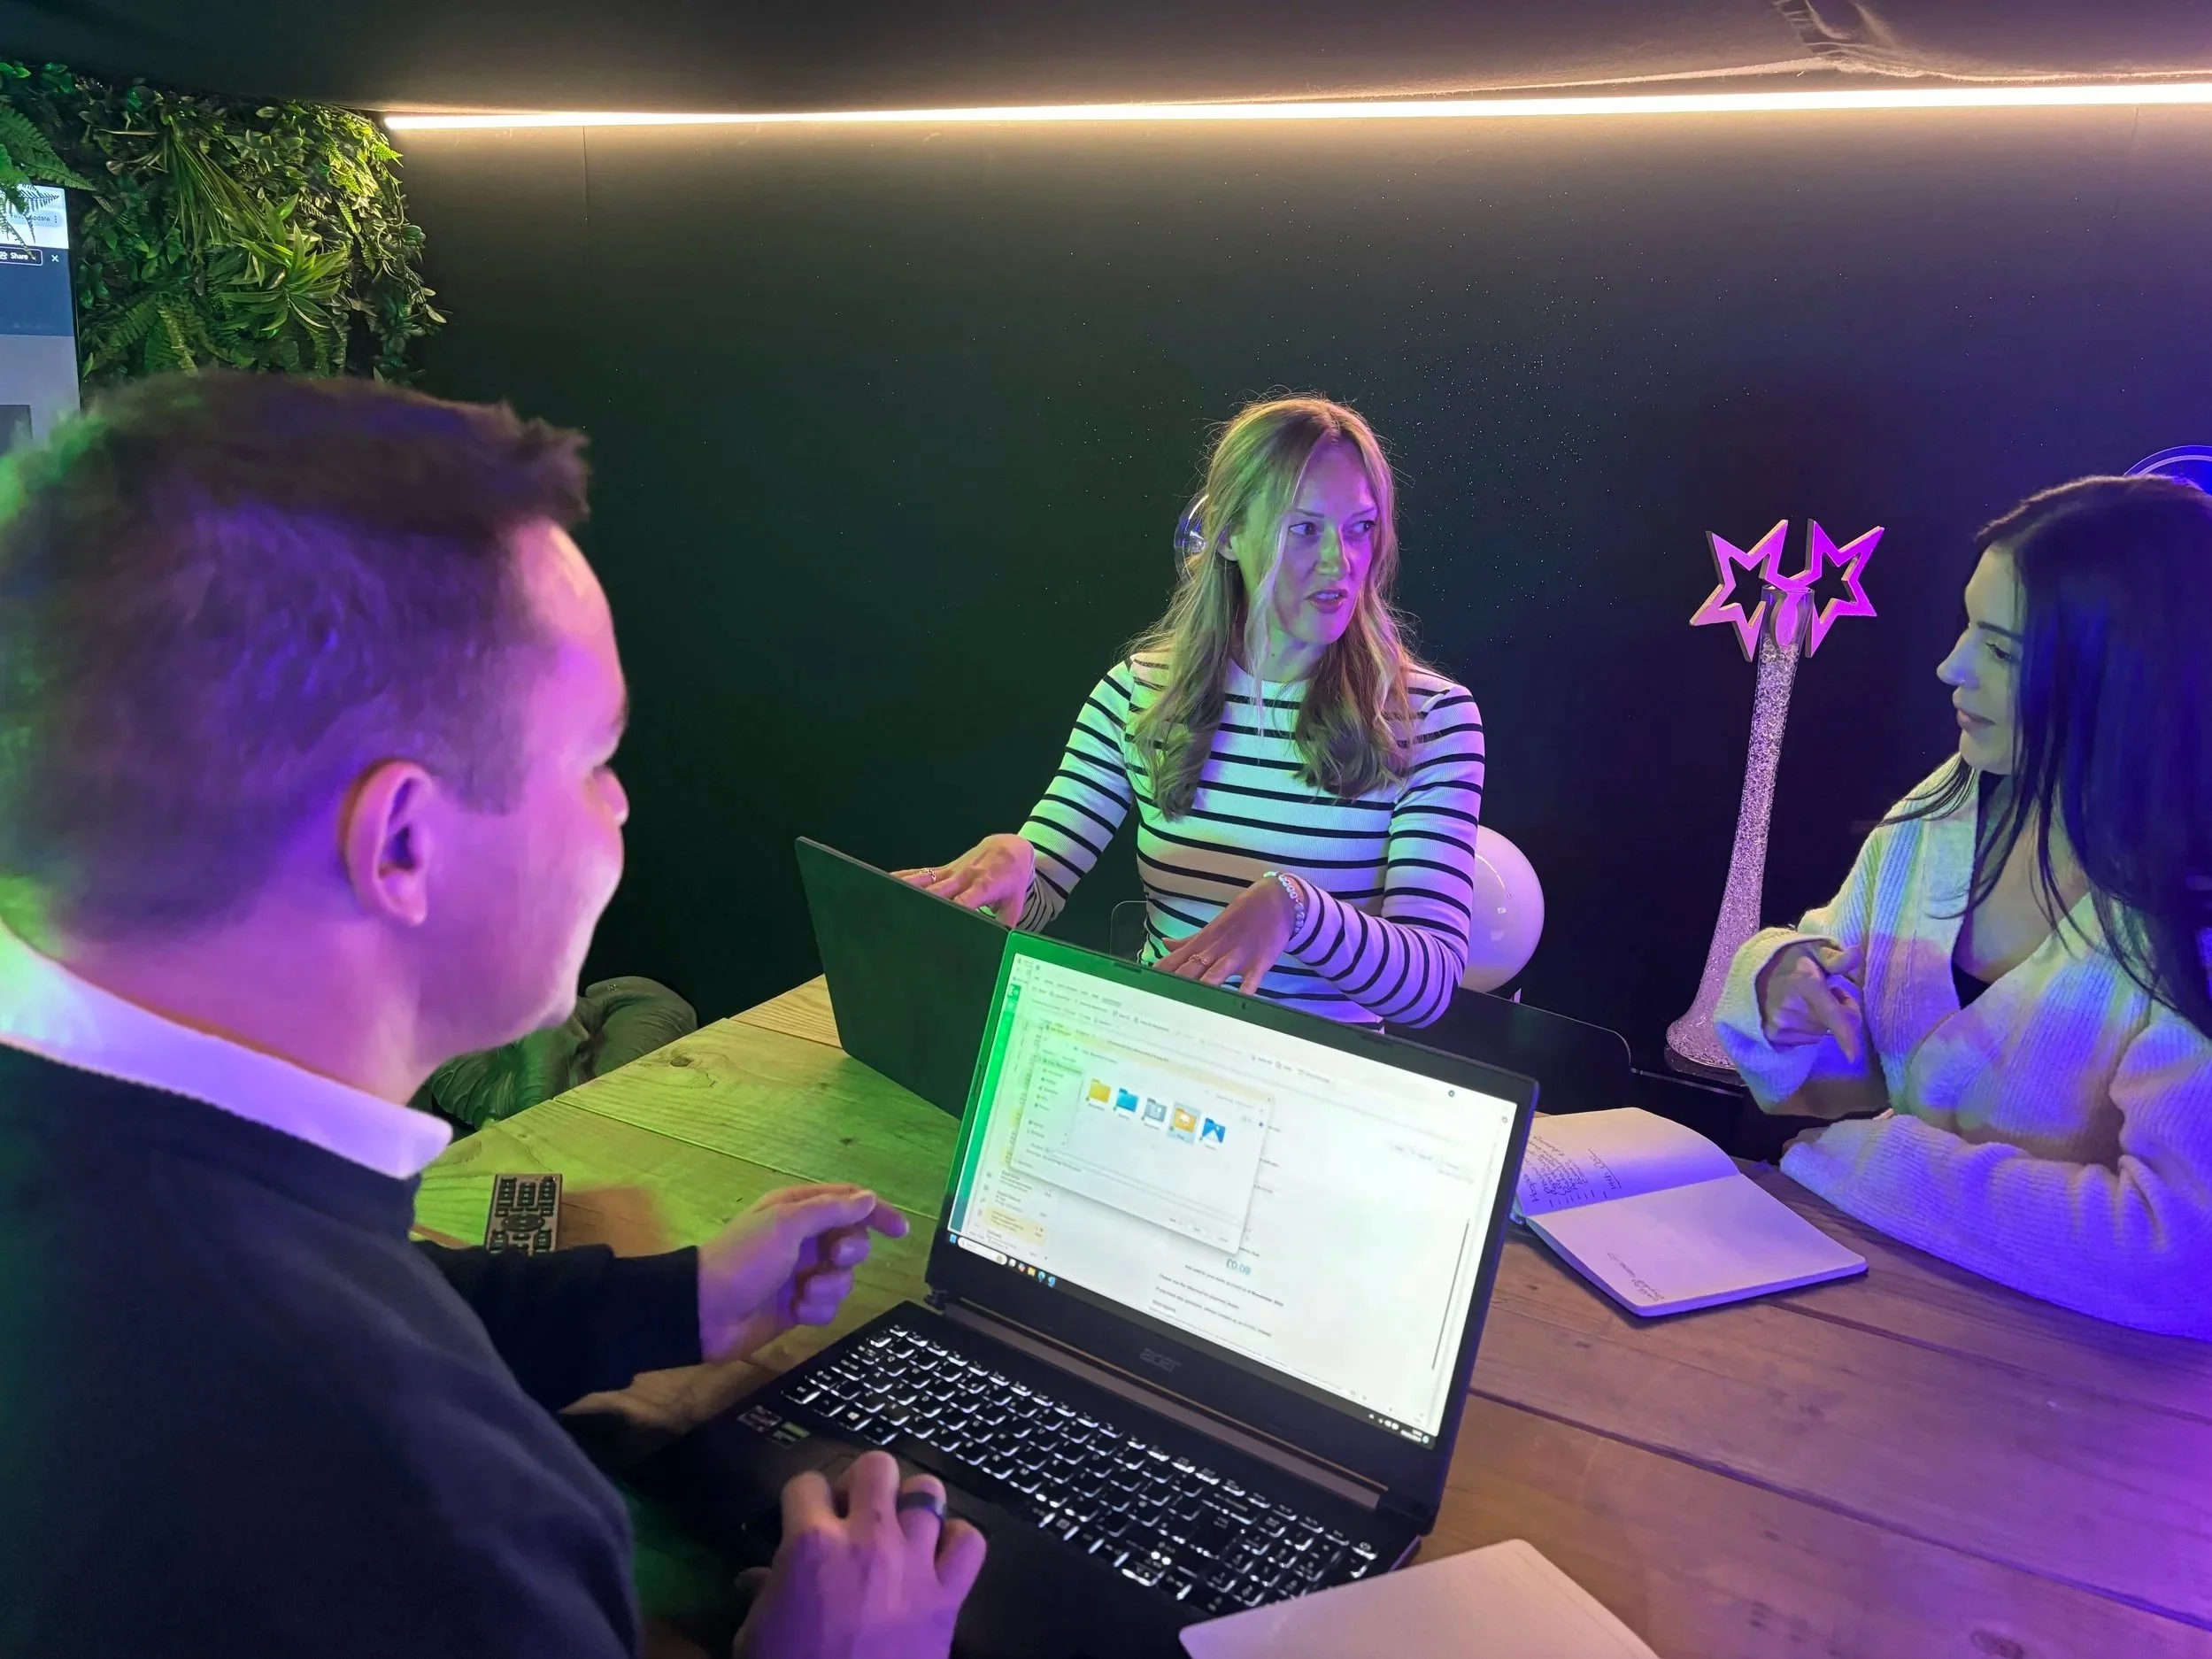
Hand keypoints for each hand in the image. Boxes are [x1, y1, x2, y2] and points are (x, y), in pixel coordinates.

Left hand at [697, 1185, 907, 1361]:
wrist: (705, 1312)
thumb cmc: (744, 1258)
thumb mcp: (786, 1224)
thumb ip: (830, 1210)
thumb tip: (869, 1199)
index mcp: (799, 1209)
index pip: (850, 1202)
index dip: (877, 1213)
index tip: (900, 1232)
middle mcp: (804, 1239)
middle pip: (854, 1240)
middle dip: (850, 1252)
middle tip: (832, 1257)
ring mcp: (802, 1273)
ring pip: (844, 1278)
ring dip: (829, 1286)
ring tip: (802, 1292)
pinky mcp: (798, 1304)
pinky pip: (828, 1306)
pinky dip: (816, 1309)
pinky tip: (795, 1311)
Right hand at [734, 1451, 985, 1658]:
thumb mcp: (758, 1636)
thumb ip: (764, 1596)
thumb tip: (756, 1579)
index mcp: (810, 1545)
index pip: (806, 1482)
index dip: (804, 1499)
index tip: (804, 1517)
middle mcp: (867, 1539)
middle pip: (876, 1466)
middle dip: (863, 1483)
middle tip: (854, 1513)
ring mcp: (914, 1564)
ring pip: (929, 1492)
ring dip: (912, 1506)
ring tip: (899, 1529)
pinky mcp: (949, 1596)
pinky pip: (970, 1542)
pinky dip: (957, 1542)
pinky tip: (938, 1556)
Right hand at [894, 834, 1031, 926]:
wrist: (1009, 849)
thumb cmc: (1011, 879)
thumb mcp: (1014, 904)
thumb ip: (1006, 926)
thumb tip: (1003, 950)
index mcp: (984, 885)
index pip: (966, 900)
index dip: (953, 909)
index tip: (939, 923)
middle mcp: (963, 877)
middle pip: (938, 891)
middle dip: (922, 904)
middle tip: (904, 922)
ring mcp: (950, 871)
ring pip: (924, 880)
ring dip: (905, 888)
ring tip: (885, 900)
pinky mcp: (942, 869)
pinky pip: (919, 873)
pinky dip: (902, 878)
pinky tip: (884, 883)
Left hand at [1154, 874, 1298, 993]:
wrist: (1275, 900)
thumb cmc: (1241, 917)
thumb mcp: (1212, 928)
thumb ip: (1188, 941)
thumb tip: (1164, 944)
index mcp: (1203, 942)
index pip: (1175, 960)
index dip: (1160, 972)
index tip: (1143, 986)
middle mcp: (1216, 950)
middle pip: (1191, 969)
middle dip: (1176, 984)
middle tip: (1160, 1001)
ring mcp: (1237, 956)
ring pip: (1216, 974)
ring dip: (1204, 987)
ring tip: (1190, 1006)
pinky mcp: (1259, 962)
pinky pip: (1250, 979)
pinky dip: (1244, 990)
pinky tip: (1238, 1003)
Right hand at [1757, 940, 1866, 1064]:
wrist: (1755, 971)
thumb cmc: (1792, 960)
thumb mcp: (1815, 950)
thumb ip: (1836, 958)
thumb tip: (1857, 954)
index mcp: (1806, 983)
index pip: (1830, 1014)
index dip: (1844, 1035)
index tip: (1853, 1057)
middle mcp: (1791, 1007)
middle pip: (1832, 1025)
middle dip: (1839, 1012)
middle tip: (1830, 992)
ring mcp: (1780, 1023)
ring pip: (1820, 1033)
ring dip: (1823, 1021)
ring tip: (1810, 1002)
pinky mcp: (1774, 1035)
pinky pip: (1807, 1039)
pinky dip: (1808, 1029)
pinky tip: (1798, 1013)